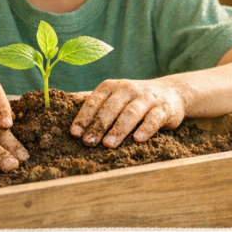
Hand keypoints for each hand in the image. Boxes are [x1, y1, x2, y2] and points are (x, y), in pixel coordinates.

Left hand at [69, 79, 185, 147]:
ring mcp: (146, 98)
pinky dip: (146, 128)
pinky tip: (138, 139)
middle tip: (88, 142)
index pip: (94, 100)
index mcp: (111, 87)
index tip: (74, 133)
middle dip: (98, 125)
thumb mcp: (113, 95)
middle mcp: (127, 89)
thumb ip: (92, 101)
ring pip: (131, 113)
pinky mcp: (163, 108)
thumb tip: (62, 103)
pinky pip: (154, 118)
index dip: (83, 117)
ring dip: (119, 129)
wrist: (170, 93)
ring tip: (108, 144)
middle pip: (111, 108)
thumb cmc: (133, 98)